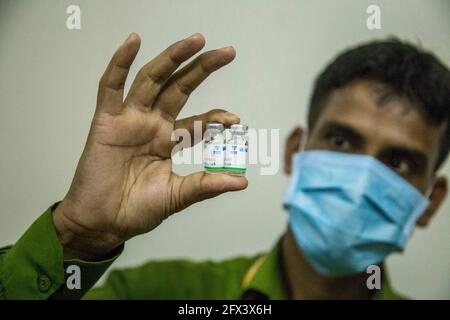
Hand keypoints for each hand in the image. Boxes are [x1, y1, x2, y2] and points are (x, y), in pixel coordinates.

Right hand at [53, 33, 246, 259]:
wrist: (103, 224)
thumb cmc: (136, 210)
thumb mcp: (177, 196)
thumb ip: (206, 185)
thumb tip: (242, 181)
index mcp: (168, 141)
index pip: (197, 121)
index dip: (215, 117)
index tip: (235, 120)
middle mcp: (152, 125)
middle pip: (179, 88)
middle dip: (202, 69)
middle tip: (227, 52)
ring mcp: (130, 120)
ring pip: (152, 80)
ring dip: (172, 58)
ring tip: (195, 40)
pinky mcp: (107, 122)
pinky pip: (111, 87)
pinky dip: (120, 64)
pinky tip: (133, 42)